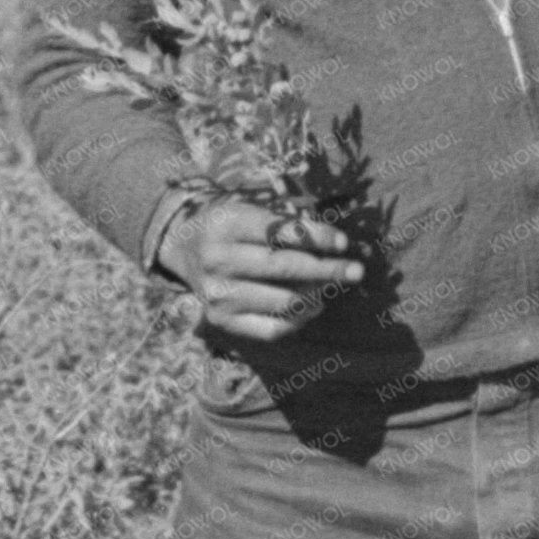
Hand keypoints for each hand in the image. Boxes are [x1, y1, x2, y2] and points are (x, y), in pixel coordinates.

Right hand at [158, 199, 361, 340]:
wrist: (182, 248)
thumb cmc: (231, 225)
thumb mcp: (251, 209)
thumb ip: (289, 224)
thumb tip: (339, 244)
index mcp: (227, 224)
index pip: (280, 232)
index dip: (316, 237)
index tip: (344, 243)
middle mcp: (218, 259)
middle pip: (285, 268)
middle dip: (327, 269)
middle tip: (356, 271)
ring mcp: (217, 294)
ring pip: (284, 301)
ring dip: (316, 295)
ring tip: (330, 287)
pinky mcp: (220, 320)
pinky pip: (271, 329)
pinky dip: (299, 320)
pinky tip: (311, 306)